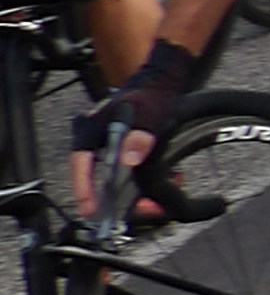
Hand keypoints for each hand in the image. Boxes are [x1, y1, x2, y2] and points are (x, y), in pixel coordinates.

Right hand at [69, 37, 198, 218]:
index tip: (90, 209)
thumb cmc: (150, 94)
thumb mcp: (147, 115)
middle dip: (112, 198)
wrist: (163, 81)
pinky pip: (128, 171)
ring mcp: (110, 144)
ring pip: (114, 176)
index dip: (84, 189)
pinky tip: (157, 190)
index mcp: (93, 131)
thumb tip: (130, 160)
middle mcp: (97, 140)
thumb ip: (140, 138)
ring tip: (147, 206)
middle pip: (97, 176)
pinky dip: (141, 182)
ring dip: (130, 193)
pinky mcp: (124, 148)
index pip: (81, 164)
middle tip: (126, 213)